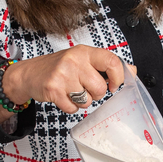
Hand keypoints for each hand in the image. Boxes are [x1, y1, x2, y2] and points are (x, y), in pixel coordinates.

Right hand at [1, 46, 131, 114]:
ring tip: (72, 91)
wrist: (30, 74)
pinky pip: (72, 108)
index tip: (115, 86)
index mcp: (85, 52)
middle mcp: (74, 60)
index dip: (118, 78)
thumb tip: (132, 71)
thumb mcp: (84, 61)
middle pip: (100, 88)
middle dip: (95, 94)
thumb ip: (107, 65)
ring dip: (82, 102)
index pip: (112, 61)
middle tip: (85, 88)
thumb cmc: (60, 68)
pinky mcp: (53, 89)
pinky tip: (63, 96)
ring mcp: (62, 75)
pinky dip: (70, 107)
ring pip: (87, 101)